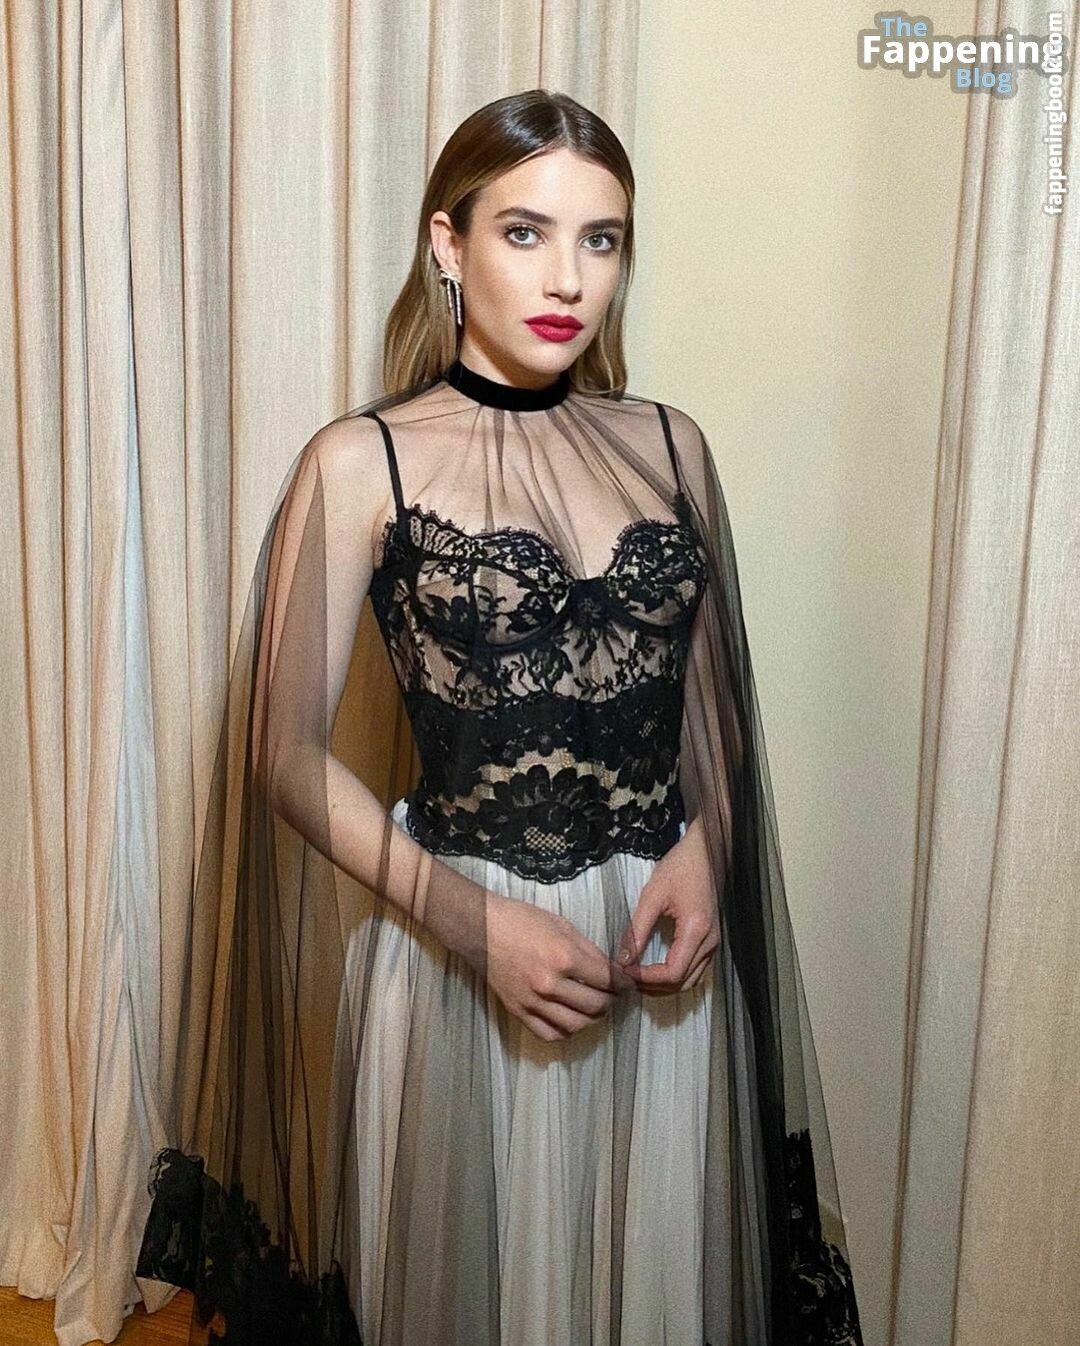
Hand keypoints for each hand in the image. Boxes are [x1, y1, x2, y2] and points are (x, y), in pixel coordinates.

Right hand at [485, 894, 636, 1041]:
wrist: (481, 928)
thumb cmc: (522, 919)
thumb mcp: (562, 925)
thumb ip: (588, 950)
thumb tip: (609, 969)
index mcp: (564, 957)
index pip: (607, 980)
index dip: (623, 983)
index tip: (628, 984)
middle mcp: (550, 984)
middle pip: (596, 1005)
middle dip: (612, 1001)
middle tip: (615, 996)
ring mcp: (533, 1001)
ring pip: (576, 1024)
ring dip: (593, 1019)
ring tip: (596, 1009)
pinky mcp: (518, 1011)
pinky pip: (549, 1034)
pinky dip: (566, 1031)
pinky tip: (571, 1020)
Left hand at [616, 817, 718, 994]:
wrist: (706, 852)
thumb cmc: (681, 867)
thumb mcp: (653, 894)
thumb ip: (637, 929)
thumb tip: (623, 959)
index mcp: (696, 930)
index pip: (672, 972)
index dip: (647, 978)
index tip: (625, 971)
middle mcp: (710, 943)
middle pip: (682, 983)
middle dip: (654, 987)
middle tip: (628, 979)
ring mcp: (714, 943)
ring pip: (691, 981)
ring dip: (664, 986)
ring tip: (638, 977)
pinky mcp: (711, 940)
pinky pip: (695, 970)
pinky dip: (675, 977)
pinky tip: (655, 970)